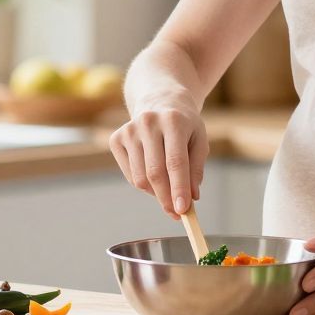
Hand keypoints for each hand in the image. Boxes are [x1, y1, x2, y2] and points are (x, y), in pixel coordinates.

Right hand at [108, 102, 209, 219]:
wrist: (160, 101)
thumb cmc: (184, 125)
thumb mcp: (199, 140)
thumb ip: (196, 169)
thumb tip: (191, 197)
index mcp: (173, 121)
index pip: (175, 161)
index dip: (179, 188)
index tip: (183, 210)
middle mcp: (148, 122)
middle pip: (155, 172)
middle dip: (167, 198)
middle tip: (177, 214)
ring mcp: (129, 130)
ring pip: (141, 178)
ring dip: (156, 193)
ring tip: (168, 189)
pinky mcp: (116, 138)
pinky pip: (130, 175)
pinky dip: (144, 185)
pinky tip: (154, 176)